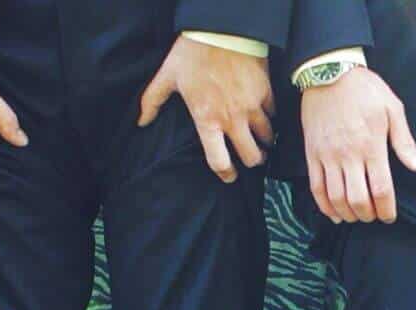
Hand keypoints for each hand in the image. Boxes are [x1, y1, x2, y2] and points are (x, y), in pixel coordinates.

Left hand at [139, 36, 273, 182]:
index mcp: (208, 121)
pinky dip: (271, 118)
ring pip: (266, 137)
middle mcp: (232, 120)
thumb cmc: (193, 52)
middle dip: (252, 161)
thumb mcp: (168, 76)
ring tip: (262, 141)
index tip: (230, 177)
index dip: (226, 175)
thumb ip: (153, 101)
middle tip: (251, 158)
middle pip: (251, 156)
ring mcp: (252, 106)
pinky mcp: (265, 91)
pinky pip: (273, 113)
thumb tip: (141, 121)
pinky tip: (266, 117)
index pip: (220, 162)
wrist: (223, 27)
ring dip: (264, 142)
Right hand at [299, 67, 415, 223]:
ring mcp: (328, 157)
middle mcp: (349, 155)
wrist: (330, 73)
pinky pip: (316, 189)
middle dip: (367, 215)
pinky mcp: (313, 156)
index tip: (389, 217)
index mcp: (372, 145)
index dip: (386, 209)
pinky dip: (325, 207)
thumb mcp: (393, 108)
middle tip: (373, 216)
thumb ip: (404, 142)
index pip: (381, 188)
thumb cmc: (365, 90)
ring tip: (356, 216)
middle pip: (358, 199)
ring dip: (348, 214)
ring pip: (336, 198)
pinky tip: (335, 214)